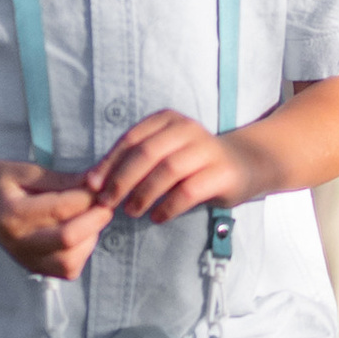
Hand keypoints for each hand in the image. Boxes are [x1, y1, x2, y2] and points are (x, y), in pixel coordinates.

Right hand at [0, 156, 112, 281]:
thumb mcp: (26, 170)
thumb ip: (61, 179)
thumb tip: (96, 183)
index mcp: (13, 214)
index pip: (61, 209)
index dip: (88, 196)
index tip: (101, 184)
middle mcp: (19, 243)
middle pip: (68, 239)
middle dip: (95, 219)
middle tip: (105, 202)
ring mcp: (25, 260)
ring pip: (70, 262)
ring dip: (90, 239)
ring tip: (90, 218)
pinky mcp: (33, 268)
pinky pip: (67, 270)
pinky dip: (81, 253)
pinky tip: (81, 234)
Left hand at [90, 110, 257, 230]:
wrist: (246, 163)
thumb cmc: (194, 161)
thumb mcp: (165, 152)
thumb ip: (135, 161)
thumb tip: (94, 181)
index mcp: (168, 120)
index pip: (131, 139)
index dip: (109, 163)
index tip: (92, 186)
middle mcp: (187, 129)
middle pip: (146, 153)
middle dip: (122, 179)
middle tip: (107, 202)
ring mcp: (207, 149)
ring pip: (167, 170)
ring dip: (144, 194)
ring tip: (131, 212)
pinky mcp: (222, 173)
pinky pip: (189, 191)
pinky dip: (168, 206)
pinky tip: (157, 218)